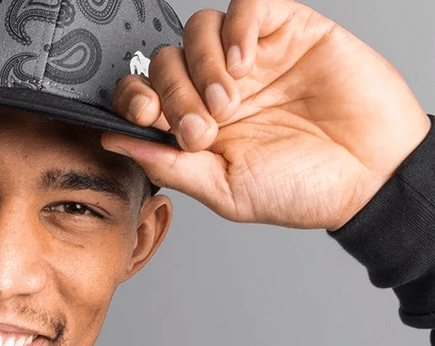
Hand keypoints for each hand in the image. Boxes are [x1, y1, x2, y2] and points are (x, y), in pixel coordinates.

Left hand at [99, 0, 430, 229]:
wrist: (369, 175)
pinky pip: (248, 5)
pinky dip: (237, 26)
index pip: (144, 95)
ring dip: (201, 65)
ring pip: (198, 29)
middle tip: (202, 127)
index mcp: (195, 127)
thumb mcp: (223, 189)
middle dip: (173, 93)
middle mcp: (216, 89)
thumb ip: (169, 165)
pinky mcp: (289, 29)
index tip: (145, 117)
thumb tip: (114, 143)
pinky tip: (244, 62)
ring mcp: (252, 58)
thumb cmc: (301, 189)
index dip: (133, 99)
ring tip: (229, 103)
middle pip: (165, 60)